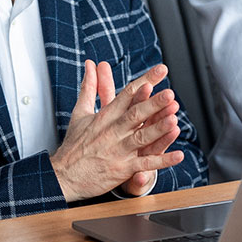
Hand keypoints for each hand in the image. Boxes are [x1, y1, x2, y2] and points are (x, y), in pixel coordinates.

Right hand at [51, 60, 186, 201]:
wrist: (63, 176)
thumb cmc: (73, 146)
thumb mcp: (79, 113)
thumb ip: (89, 88)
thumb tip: (90, 66)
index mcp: (105, 117)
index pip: (128, 94)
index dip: (146, 81)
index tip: (161, 71)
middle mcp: (112, 132)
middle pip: (135, 114)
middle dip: (154, 104)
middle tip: (169, 94)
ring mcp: (118, 151)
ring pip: (141, 137)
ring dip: (158, 129)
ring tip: (174, 120)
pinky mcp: (122, 169)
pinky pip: (145, 164)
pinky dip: (162, 161)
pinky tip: (178, 156)